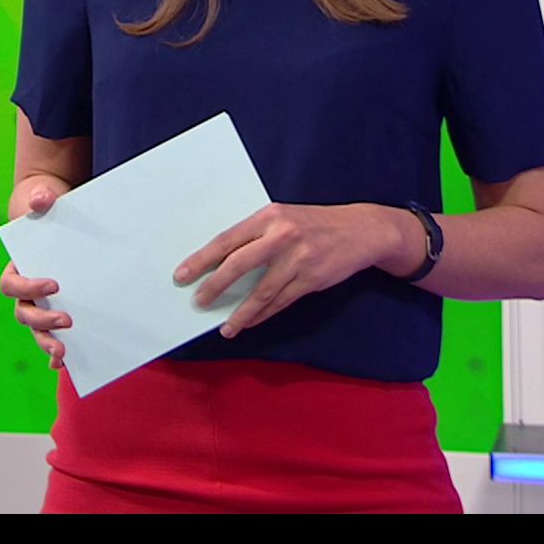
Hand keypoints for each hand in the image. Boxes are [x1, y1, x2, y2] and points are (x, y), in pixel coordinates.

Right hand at [0, 180, 70, 368]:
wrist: (53, 214)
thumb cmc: (45, 208)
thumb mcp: (43, 198)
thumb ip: (41, 198)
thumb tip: (43, 200)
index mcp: (16, 269)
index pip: (11, 286)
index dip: (29, 288)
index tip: (54, 284)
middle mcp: (24, 291)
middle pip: (24, 314)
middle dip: (43, 322)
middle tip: (68, 320)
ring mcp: (40, 303)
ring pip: (36, 330)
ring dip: (47, 343)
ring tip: (63, 353)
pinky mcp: (57, 309)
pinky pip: (52, 335)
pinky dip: (54, 353)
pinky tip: (65, 363)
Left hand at [172, 203, 387, 338]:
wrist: (361, 230)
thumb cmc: (313, 224)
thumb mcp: (283, 218)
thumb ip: (255, 236)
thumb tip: (220, 263)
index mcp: (268, 216)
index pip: (227, 240)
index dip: (202, 260)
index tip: (182, 275)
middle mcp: (281, 236)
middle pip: (239, 265)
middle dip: (214, 286)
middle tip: (197, 301)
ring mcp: (298, 259)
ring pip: (261, 291)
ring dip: (241, 312)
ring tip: (227, 327)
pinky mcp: (312, 279)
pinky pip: (281, 302)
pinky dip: (263, 314)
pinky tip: (250, 322)